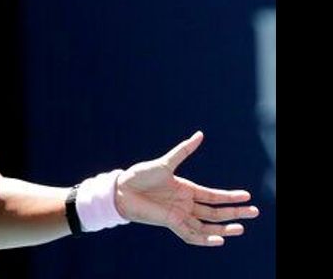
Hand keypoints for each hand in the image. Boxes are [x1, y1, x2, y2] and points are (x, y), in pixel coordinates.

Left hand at [115, 131, 259, 245]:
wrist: (121, 189)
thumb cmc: (140, 175)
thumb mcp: (165, 162)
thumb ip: (184, 150)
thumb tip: (201, 134)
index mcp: (187, 189)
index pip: (214, 195)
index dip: (230, 196)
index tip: (247, 196)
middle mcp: (186, 204)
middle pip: (215, 212)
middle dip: (235, 213)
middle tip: (254, 212)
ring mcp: (179, 215)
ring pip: (207, 225)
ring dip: (224, 228)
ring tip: (241, 229)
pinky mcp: (170, 223)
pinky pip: (190, 235)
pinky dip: (205, 239)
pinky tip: (219, 241)